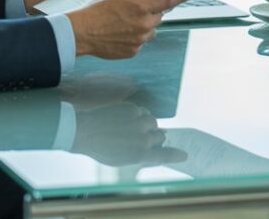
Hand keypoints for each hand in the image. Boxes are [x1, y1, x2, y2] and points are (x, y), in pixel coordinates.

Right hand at [67, 0, 195, 58]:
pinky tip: (119, 33)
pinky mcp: (134, 51)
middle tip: (133, 9)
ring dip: (143, 25)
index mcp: (141, 7)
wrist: (81, 32)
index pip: (168, 0)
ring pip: (151, 30)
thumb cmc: (96, 10)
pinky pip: (141, 41)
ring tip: (122, 23)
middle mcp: (144, 25)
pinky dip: (134, 36)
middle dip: (151, 11)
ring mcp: (140, 40)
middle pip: (159, 16)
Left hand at [71, 102, 186, 166]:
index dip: (176, 155)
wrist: (84, 131)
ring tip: (133, 127)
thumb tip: (154, 152)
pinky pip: (143, 111)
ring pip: (153, 121)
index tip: (184, 155)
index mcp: (140, 154)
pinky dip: (138, 115)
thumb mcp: (122, 160)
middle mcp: (143, 138)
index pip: (165, 155)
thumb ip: (140, 156)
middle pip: (161, 136)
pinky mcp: (132, 109)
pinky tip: (126, 119)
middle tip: (143, 138)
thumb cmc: (101, 149)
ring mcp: (138, 122)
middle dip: (155, 137)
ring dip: (147, 124)